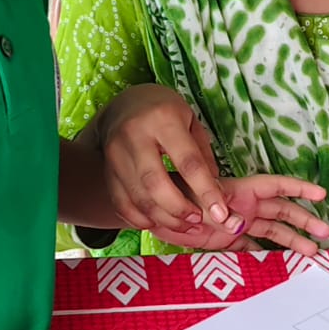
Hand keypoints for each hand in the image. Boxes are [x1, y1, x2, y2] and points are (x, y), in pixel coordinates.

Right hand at [96, 84, 239, 235]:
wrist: (125, 103)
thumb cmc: (165, 112)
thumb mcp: (190, 122)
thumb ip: (203, 155)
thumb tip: (217, 193)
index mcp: (163, 120)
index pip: (188, 162)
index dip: (206, 191)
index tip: (221, 213)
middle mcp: (134, 135)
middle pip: (156, 184)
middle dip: (179, 209)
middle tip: (198, 220)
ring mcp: (115, 153)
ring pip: (138, 197)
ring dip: (163, 218)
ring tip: (184, 225)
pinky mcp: (107, 169)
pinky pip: (121, 202)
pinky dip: (139, 218)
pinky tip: (157, 222)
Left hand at [147, 174, 328, 253]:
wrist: (152, 210)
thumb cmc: (173, 196)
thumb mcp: (196, 201)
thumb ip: (216, 211)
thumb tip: (237, 224)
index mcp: (239, 191)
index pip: (276, 186)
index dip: (299, 188)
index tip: (321, 194)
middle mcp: (243, 206)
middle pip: (281, 212)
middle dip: (303, 220)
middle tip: (325, 232)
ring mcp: (236, 223)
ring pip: (271, 231)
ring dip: (291, 240)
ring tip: (312, 252)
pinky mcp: (226, 240)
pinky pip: (252, 247)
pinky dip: (266, 255)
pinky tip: (281, 264)